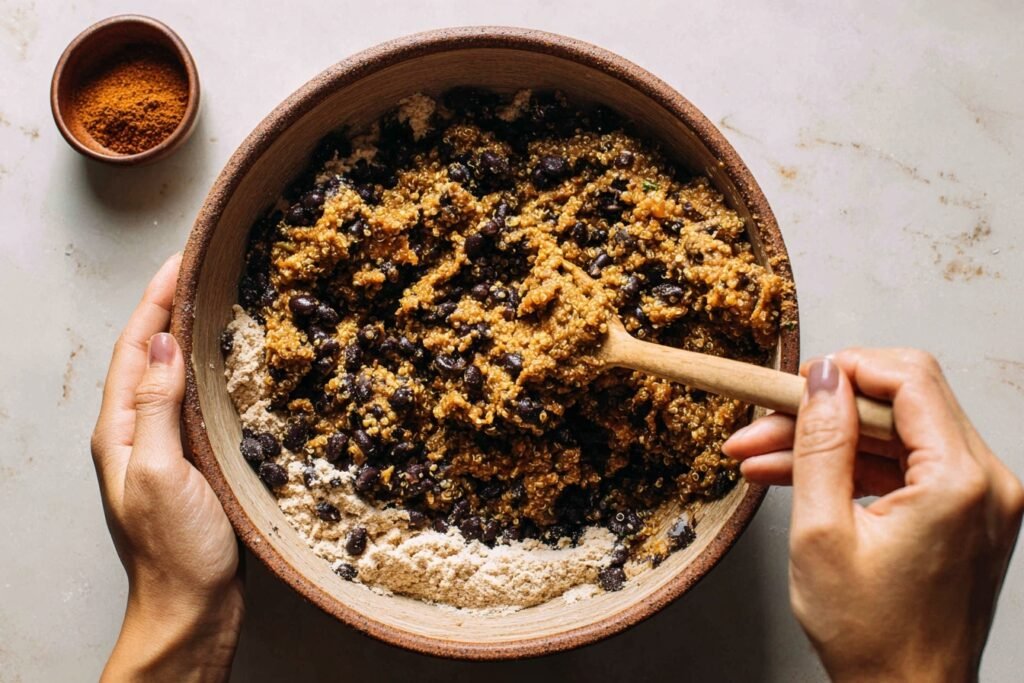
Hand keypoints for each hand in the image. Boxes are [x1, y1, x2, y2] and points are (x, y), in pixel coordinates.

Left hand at [91, 254, 242, 681]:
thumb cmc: (177, 550)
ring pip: (170, 373)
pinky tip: (231, 364)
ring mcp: (161, 447)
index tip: (183, 260)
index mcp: (120, 430)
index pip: (134, 347)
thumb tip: (160, 342)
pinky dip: (207, 369)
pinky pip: (192, 399)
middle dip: (169, 306)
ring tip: (217, 301)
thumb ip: (156, 407)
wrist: (191, 608)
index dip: (156, 301)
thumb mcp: (163, 473)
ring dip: (188, 333)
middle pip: (147, 353)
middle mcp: (135, 432)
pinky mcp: (189, 461)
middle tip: (203, 268)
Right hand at [724, 349, 1023, 680]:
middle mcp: (987, 481)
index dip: (847, 368)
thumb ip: (821, 443)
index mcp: (961, 481)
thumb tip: (822, 377)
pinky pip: (905, 466)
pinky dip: (852, 467)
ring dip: (828, 440)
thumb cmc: (871, 637)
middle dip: (824, 409)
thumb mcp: (822, 533)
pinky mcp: (966, 513)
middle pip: (900, 403)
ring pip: (895, 434)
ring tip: (759, 456)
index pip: (910, 378)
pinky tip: (795, 477)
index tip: (795, 382)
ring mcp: (980, 498)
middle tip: (762, 423)